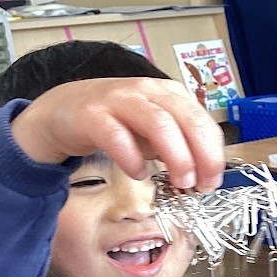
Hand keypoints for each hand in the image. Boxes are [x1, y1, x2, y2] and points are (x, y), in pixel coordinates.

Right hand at [9, 77, 224, 190]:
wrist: (62, 112)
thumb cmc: (116, 123)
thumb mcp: (154, 133)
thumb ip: (179, 148)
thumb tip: (204, 174)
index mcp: (169, 95)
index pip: (203, 122)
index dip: (214, 154)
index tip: (213, 181)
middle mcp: (147, 92)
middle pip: (187, 120)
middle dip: (201, 156)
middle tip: (200, 185)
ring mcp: (119, 100)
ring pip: (159, 124)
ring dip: (176, 157)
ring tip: (180, 182)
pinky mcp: (92, 115)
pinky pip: (118, 137)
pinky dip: (133, 159)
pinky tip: (138, 174)